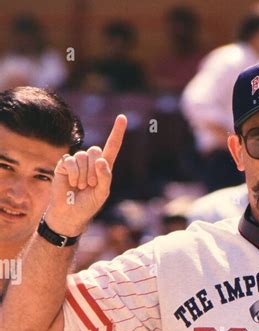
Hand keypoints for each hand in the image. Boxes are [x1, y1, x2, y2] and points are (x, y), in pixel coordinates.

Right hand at [44, 115, 127, 236]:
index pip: (112, 147)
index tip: (122, 117)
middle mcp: (90, 162)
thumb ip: (105, 177)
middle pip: (96, 151)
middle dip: (94, 170)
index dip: (117, 132)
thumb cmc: (88, 204)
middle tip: (90, 185)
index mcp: (103, 167)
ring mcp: (76, 162)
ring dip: (83, 175)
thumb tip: (101, 161)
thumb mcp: (102, 193)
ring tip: (80, 187)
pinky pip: (70, 161)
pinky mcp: (64, 164)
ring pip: (83, 157)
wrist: (70, 213)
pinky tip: (71, 183)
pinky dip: (73, 174)